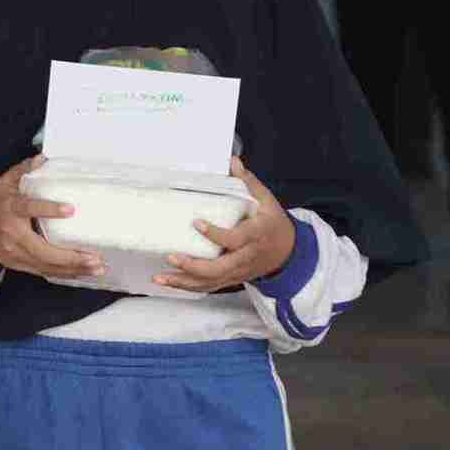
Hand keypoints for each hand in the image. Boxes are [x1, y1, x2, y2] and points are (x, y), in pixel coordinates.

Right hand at [0, 156, 105, 280]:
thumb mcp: (5, 182)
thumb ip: (23, 170)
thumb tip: (42, 158)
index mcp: (9, 208)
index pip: (28, 208)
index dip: (48, 209)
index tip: (71, 210)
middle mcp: (11, 234)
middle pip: (42, 250)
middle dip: (70, 257)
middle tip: (95, 256)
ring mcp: (12, 252)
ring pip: (45, 266)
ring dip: (72, 269)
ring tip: (96, 267)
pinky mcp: (16, 264)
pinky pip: (42, 271)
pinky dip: (63, 273)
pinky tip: (81, 272)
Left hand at [153, 159, 295, 292]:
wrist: (288, 253)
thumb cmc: (274, 225)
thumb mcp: (267, 201)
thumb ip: (248, 183)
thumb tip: (233, 162)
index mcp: (256, 236)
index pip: (235, 239)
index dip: (216, 234)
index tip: (196, 223)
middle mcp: (246, 257)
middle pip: (220, 268)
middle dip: (194, 266)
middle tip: (171, 256)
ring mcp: (238, 271)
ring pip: (211, 282)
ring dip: (184, 282)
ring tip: (160, 277)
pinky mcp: (231, 279)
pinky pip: (209, 287)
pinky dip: (188, 287)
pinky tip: (169, 282)